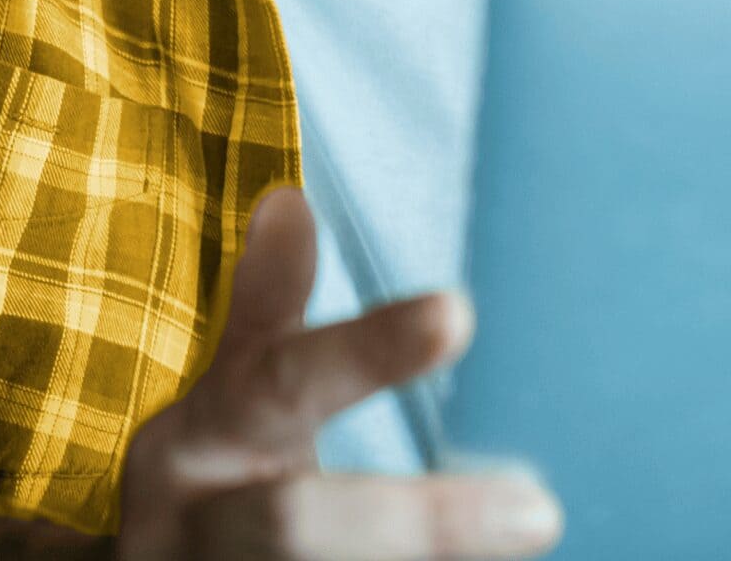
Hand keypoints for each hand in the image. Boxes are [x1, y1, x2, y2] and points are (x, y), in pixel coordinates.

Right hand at [0, 189, 559, 560]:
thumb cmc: (210, 498)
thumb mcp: (223, 408)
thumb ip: (264, 317)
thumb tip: (290, 202)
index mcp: (189, 452)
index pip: (281, 385)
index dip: (367, 351)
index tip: (457, 310)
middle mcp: (197, 535)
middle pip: (295, 525)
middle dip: (416, 520)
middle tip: (540, 510)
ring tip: (533, 530)